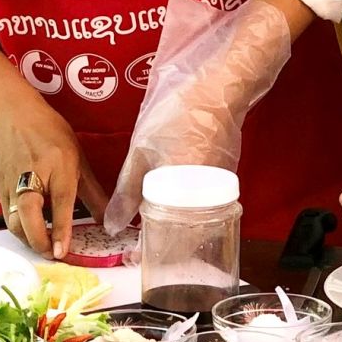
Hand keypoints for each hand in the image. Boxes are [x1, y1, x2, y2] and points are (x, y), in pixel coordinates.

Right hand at [0, 89, 106, 258]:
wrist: (14, 117)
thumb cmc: (49, 134)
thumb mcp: (78, 160)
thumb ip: (93, 192)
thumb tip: (107, 218)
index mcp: (57, 170)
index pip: (60, 206)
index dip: (61, 231)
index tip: (62, 252)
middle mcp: (32, 180)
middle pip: (27, 218)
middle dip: (39, 242)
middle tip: (53, 254)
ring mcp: (11, 186)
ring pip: (15, 222)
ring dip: (29, 240)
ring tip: (46, 247)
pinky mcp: (0, 190)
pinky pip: (8, 216)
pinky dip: (20, 229)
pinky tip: (33, 232)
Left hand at [103, 0, 291, 231]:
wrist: (219, 85)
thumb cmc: (179, 112)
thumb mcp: (141, 152)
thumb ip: (127, 192)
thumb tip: (112, 225)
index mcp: (189, 194)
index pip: (169, 235)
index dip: (149, 246)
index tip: (135, 256)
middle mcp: (212, 195)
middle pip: (188, 230)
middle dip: (165, 238)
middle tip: (143, 240)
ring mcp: (224, 184)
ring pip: (198, 213)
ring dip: (178, 220)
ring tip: (155, 219)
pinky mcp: (228, 170)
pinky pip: (207, 197)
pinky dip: (190, 201)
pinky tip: (176, 193)